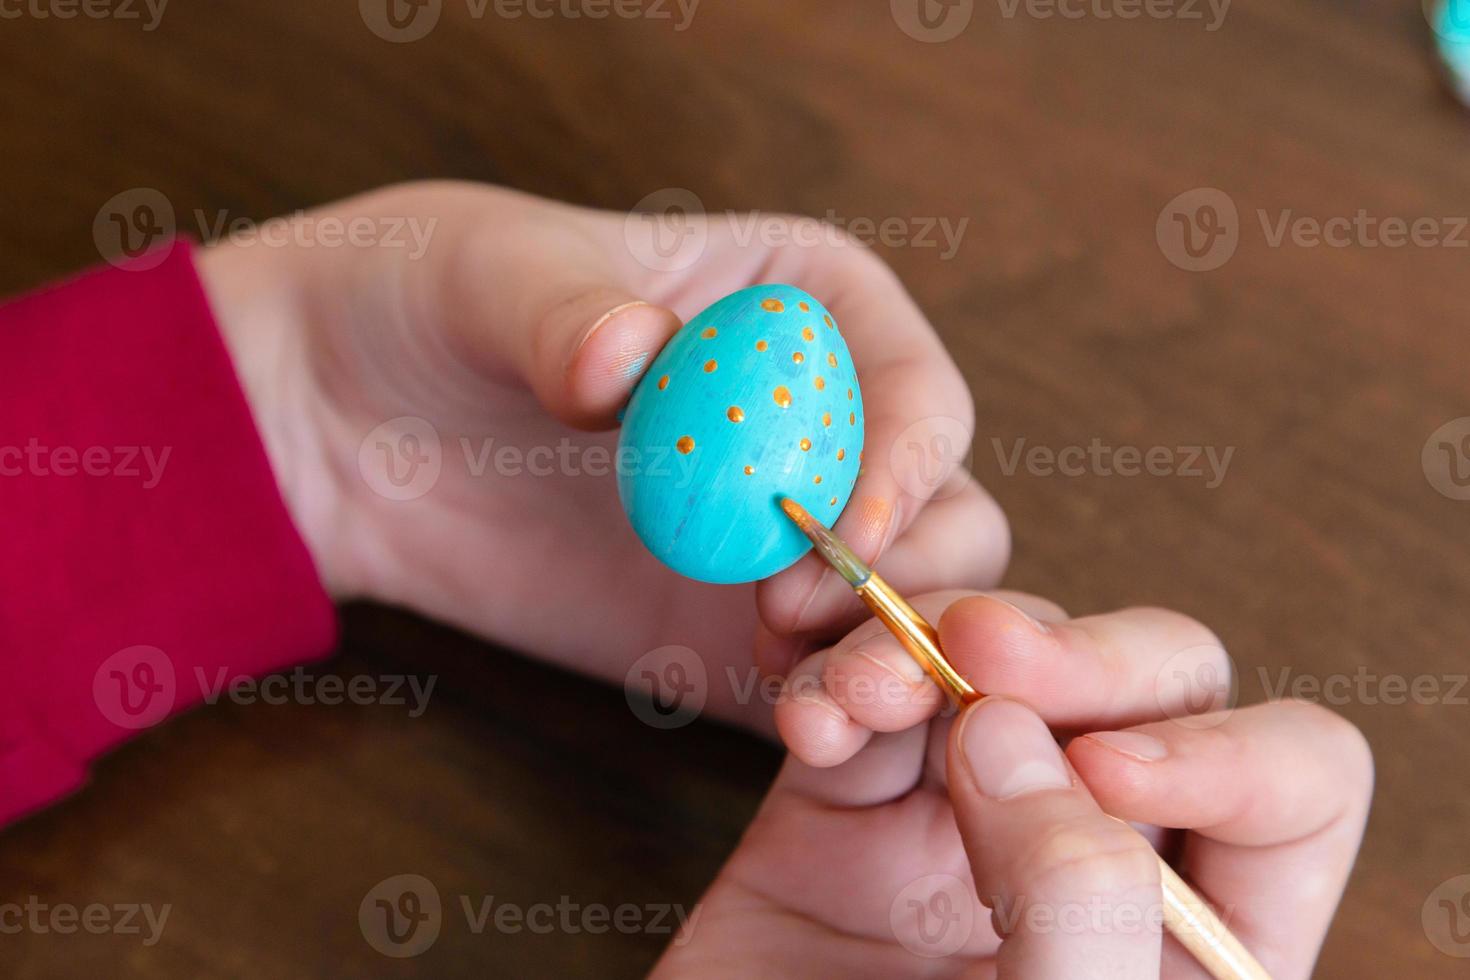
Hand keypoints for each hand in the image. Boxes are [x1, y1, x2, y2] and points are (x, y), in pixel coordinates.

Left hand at [196, 182, 1007, 723]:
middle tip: (810, 624)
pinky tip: (798, 730)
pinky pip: (823, 678)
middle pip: (943, 512)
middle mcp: (827, 426)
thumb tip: (626, 359)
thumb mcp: (494, 278)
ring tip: (816, 702)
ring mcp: (789, 538)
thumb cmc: (436, 303)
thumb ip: (567, 313)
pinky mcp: (741, 633)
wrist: (350, 424)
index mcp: (810, 309)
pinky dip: (832, 711)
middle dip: (913, 581)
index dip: (908, 458)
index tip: (846, 526)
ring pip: (906, 610)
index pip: (915, 388)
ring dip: (886, 660)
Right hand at [654, 593, 1372, 977]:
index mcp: (1195, 942)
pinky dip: (830, 673)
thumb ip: (1075, 904)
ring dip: (926, 636)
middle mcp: (1097, 862)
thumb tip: (1016, 734)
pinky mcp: (846, 806)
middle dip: (1073, 651)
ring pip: (995, 658)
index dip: (1217, 749)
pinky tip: (806, 719)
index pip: (1293, 782)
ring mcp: (967, 822)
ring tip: (857, 693)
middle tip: (980, 652)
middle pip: (1152, 684)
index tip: (1106, 773)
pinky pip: (859, 690)